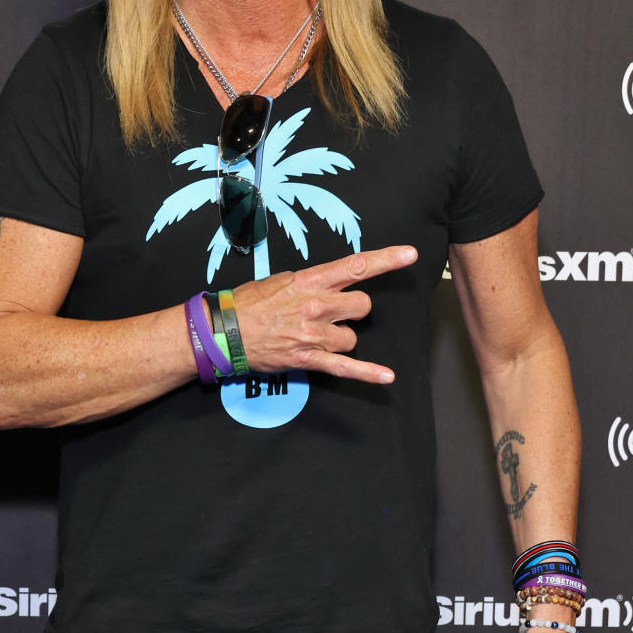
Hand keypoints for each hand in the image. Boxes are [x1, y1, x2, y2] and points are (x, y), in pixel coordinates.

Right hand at [232, 245, 416, 383]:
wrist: (224, 331)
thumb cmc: (248, 304)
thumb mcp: (281, 280)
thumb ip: (310, 282)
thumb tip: (330, 284)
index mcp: (310, 281)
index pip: (355, 266)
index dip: (385, 260)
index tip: (409, 255)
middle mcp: (317, 305)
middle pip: (362, 306)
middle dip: (354, 311)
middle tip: (335, 314)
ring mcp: (314, 333)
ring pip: (352, 337)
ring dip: (341, 337)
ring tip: (316, 336)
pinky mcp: (309, 358)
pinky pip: (345, 367)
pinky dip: (367, 374)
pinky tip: (387, 377)